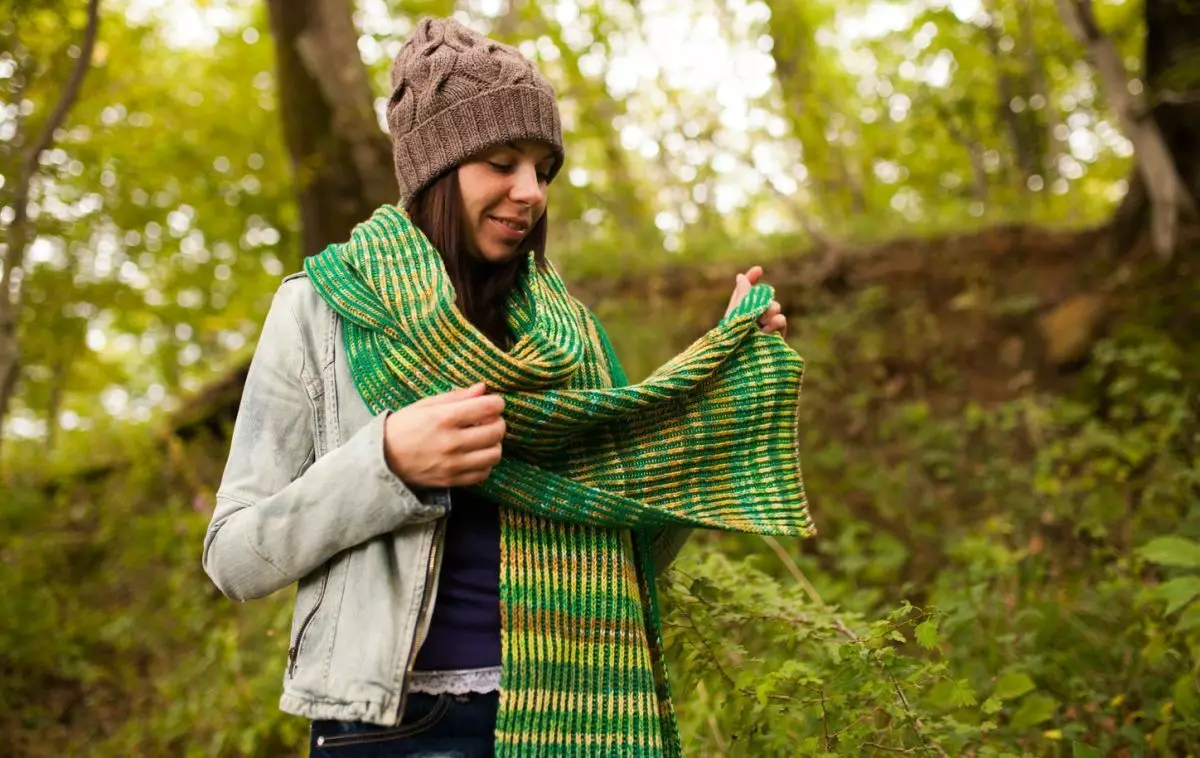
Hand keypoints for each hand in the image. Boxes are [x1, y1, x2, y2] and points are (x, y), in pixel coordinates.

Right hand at [383, 382, 505, 487]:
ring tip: (483, 438)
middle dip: (497, 422)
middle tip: (489, 420)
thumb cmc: (402, 427)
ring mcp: (452, 464)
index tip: (493, 402)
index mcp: (443, 418)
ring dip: (494, 444)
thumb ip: (456, 397)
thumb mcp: (425, 406)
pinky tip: (476, 455)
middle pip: (496, 431)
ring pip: (494, 454)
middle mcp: (451, 442)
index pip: (487, 408)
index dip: (496, 403)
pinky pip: (483, 473)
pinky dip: (485, 463)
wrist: (382, 459)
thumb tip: (482, 388)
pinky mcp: (452, 481)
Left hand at [723, 265, 786, 337]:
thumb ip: (740, 296)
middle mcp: (751, 319)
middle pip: (762, 296)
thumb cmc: (733, 343)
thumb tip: (741, 276)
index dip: (751, 279)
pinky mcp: (775, 337)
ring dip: (770, 308)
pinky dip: (777, 320)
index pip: (745, 291)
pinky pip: (781, 319)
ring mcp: (764, 328)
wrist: (742, 367)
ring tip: (763, 320)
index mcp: (737, 313)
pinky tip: (770, 327)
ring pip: (774, 306)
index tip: (758, 270)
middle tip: (757, 305)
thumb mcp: (735, 317)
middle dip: (762, 297)